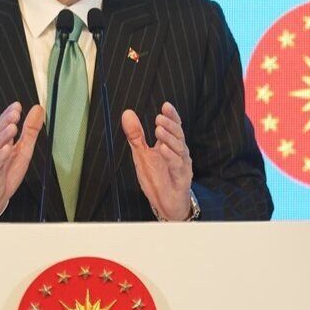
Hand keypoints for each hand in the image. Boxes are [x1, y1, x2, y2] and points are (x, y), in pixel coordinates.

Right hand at [0, 102, 44, 217]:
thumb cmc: (7, 171)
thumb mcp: (24, 149)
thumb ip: (30, 130)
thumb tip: (38, 109)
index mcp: (2, 141)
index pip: (4, 124)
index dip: (9, 114)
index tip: (17, 105)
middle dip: (6, 121)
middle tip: (15, 112)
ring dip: (4, 136)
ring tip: (13, 127)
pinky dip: (1, 156)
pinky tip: (7, 149)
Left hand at [120, 102, 193, 220]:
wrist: (165, 204)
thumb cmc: (157, 179)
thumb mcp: (141, 154)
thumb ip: (136, 135)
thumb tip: (127, 113)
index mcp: (169, 145)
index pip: (173, 126)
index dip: (171, 116)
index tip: (165, 106)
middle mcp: (178, 152)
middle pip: (178, 134)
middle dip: (169, 125)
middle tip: (158, 118)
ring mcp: (182, 164)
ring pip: (179, 148)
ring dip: (169, 138)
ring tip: (159, 130)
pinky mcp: (182, 177)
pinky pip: (177, 165)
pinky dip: (171, 156)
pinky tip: (164, 149)